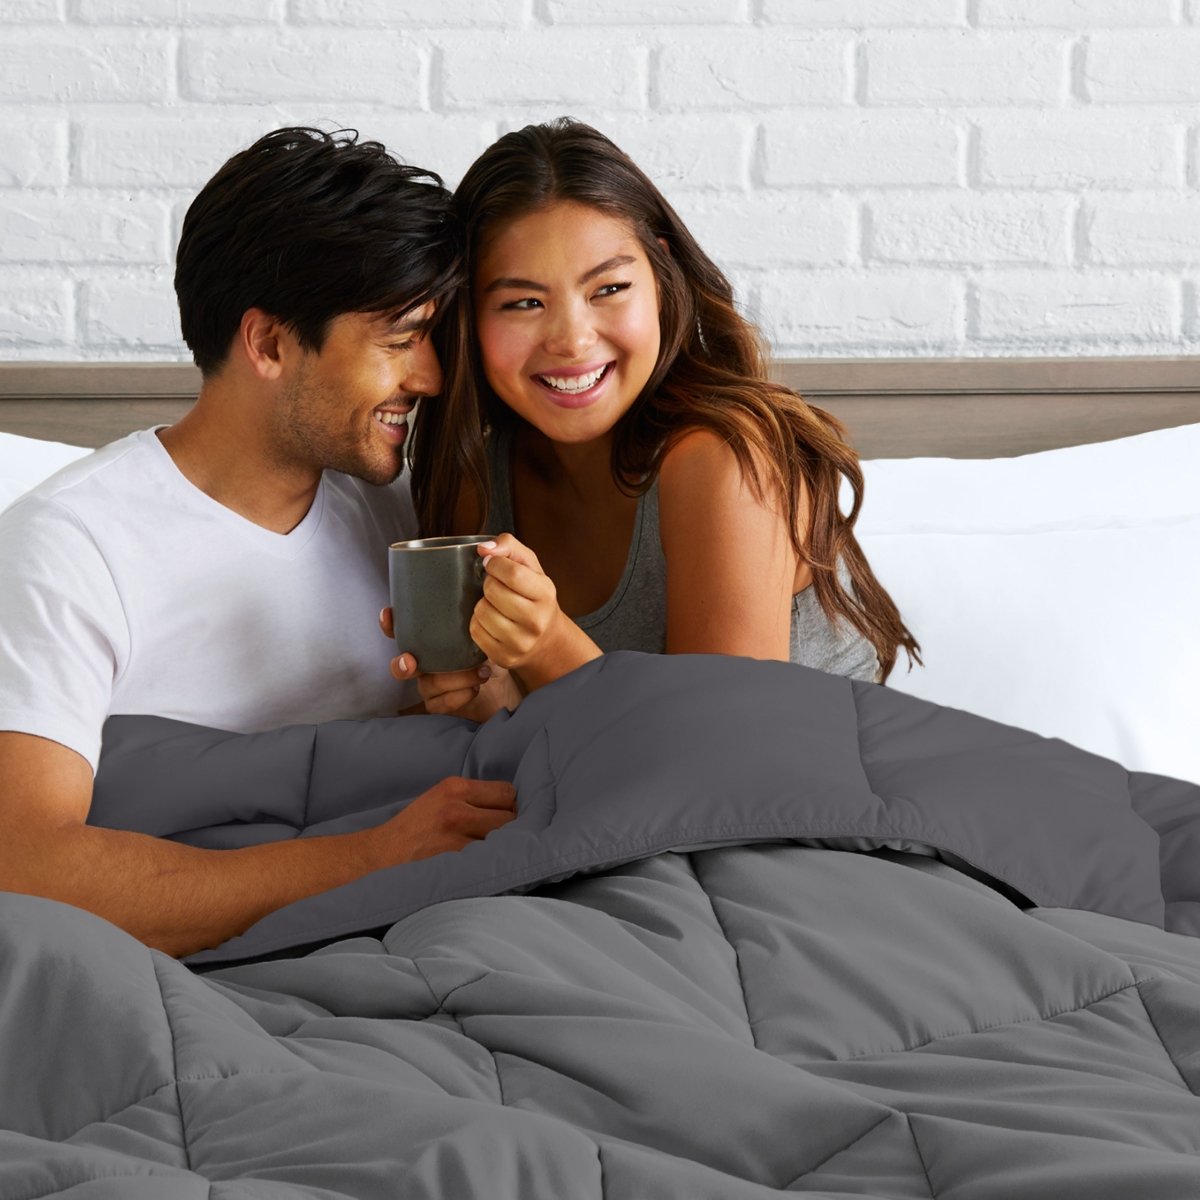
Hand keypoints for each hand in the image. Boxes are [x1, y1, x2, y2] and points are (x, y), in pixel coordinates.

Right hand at [372, 775, 516, 864]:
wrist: (382, 854)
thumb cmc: (415, 827)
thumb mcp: (439, 798)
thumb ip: (471, 797)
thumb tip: (511, 805)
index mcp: (454, 787)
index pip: (506, 792)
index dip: (509, 805)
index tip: (505, 815)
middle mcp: (457, 808)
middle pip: (509, 816)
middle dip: (508, 827)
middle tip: (499, 836)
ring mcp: (455, 836)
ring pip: (501, 841)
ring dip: (499, 847)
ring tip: (490, 851)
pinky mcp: (453, 860)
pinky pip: (486, 860)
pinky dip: (486, 863)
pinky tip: (479, 864)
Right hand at [380, 607, 521, 720]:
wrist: (504, 685)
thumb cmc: (488, 652)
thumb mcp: (484, 629)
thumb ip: (477, 610)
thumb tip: (483, 578)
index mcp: (429, 642)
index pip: (401, 631)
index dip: (390, 624)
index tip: (388, 614)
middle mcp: (425, 664)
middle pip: (402, 666)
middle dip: (401, 664)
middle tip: (409, 660)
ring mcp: (430, 686)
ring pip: (428, 684)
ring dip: (454, 678)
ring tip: (482, 672)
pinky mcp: (441, 705)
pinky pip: (439, 704)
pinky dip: (458, 696)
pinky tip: (475, 688)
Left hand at [470, 536, 602, 689]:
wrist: (546, 639)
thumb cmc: (534, 596)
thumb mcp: (530, 566)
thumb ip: (509, 546)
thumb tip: (484, 549)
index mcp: (545, 594)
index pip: (513, 573)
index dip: (495, 564)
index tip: (492, 565)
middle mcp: (537, 621)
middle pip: (494, 592)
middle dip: (489, 584)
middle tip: (496, 587)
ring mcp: (521, 642)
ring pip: (482, 612)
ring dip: (483, 604)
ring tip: (494, 605)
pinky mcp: (505, 656)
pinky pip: (476, 631)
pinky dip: (478, 622)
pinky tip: (490, 620)